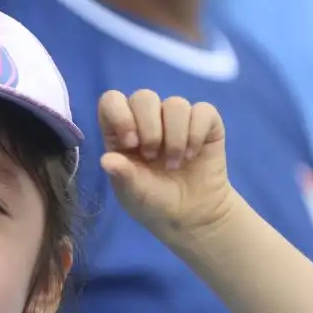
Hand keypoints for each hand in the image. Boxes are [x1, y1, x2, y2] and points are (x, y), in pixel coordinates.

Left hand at [98, 89, 236, 240]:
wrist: (191, 215)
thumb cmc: (154, 201)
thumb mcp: (132, 193)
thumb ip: (121, 175)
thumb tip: (106, 160)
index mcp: (122, 130)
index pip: (112, 101)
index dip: (120, 114)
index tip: (130, 143)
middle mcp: (148, 119)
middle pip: (145, 97)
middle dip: (150, 128)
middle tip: (152, 157)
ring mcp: (176, 119)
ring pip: (176, 103)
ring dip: (175, 137)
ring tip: (174, 164)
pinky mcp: (205, 123)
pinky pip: (203, 111)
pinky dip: (197, 133)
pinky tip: (192, 155)